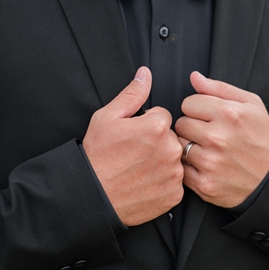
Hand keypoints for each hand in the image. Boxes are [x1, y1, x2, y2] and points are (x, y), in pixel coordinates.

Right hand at [83, 67, 185, 225]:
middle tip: (135, 154)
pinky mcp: (174, 194)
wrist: (93, 195)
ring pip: (175, 159)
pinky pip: (175, 182)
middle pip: (172, 137)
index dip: (146, 125)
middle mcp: (171, 149)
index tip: (133, 137)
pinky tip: (145, 182)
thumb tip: (145, 74)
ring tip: (139, 169)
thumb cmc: (97, 156)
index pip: (163, 117)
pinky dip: (164, 182)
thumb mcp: (107, 118)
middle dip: (157, 142)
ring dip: (162, 162)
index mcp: (157, 127)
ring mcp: (174, 174)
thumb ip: (132, 94)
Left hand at [175, 71, 268, 208]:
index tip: (209, 117)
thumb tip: (194, 77)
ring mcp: (210, 162)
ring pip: (178, 146)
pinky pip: (181, 169)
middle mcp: (218, 138)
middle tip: (209, 134)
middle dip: (192, 127)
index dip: (198, 109)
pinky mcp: (205, 183)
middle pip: (181, 124)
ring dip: (189, 147)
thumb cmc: (261, 137)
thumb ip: (220, 88)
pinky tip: (206, 165)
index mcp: (228, 114)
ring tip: (208, 149)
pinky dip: (190, 167)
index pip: (188, 103)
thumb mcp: (251, 104)